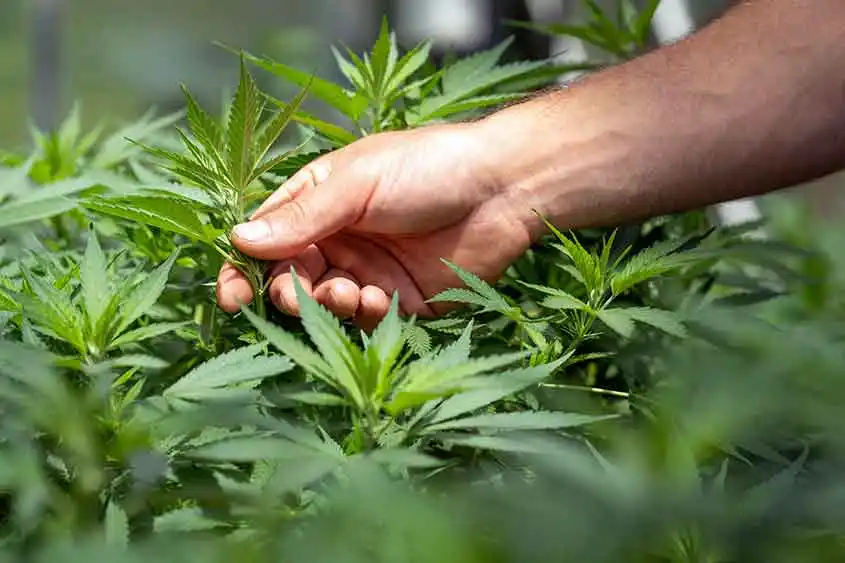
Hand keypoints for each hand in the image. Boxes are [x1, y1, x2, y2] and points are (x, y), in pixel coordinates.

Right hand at [215, 121, 534, 329]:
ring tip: (349, 291)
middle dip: (288, 292)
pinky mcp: (401, 302)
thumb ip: (302, 216)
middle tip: (297, 294)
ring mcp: (369, 272)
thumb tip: (238, 239)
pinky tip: (379, 299)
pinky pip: (366, 320)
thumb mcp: (358, 184)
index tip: (232, 296)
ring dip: (327, 304)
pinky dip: (363, 315)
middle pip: (290, 279)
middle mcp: (339, 240)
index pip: (266, 239)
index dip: (244, 268)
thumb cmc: (428, 168)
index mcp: (320, 203)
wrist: (502, 189)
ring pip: (325, 304)